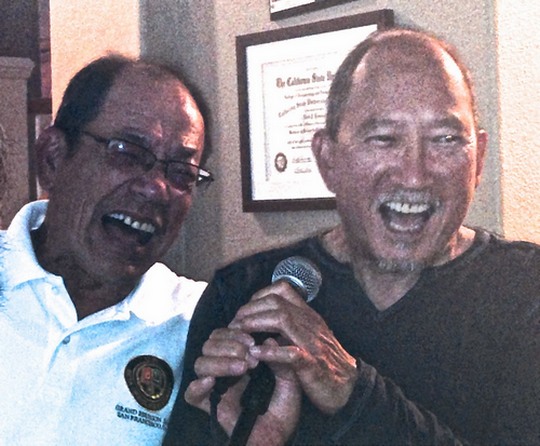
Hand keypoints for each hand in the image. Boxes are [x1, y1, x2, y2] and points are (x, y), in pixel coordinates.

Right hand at [185, 328, 300, 445]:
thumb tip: (268, 340)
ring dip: (219, 361)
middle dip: (228, 345)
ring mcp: (216, 387)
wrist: (280, 437)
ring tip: (242, 368)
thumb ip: (281, 359)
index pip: (224, 335)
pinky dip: (198, 385)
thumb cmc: (284, 408)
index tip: (253, 341)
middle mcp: (224, 370)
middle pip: (209, 345)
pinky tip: (212, 382)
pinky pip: (191, 394)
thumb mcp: (289, 379)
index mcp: (240, 358)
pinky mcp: (210, 407)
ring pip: (200, 364)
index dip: (234, 333)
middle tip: (249, 356)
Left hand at [230, 280, 357, 414]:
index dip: (259, 295)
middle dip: (250, 310)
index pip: (283, 290)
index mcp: (307, 316)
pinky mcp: (313, 364)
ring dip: (256, 323)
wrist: (350, 388)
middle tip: (234, 323)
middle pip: (276, 302)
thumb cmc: (325, 363)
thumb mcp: (307, 338)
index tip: (245, 309)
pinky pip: (291, 353)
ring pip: (282, 319)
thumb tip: (261, 322)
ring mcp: (312, 342)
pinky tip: (255, 354)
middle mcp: (310, 323)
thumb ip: (289, 327)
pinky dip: (271, 352)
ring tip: (239, 333)